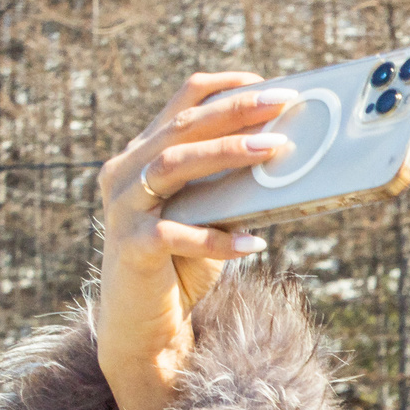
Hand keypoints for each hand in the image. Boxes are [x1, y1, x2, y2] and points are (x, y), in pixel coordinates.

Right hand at [94, 74, 298, 409]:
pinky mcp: (132, 249)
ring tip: (273, 151)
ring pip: (173, 166)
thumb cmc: (183, 266)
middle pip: (180, 128)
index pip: (179, 107)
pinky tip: (255, 243)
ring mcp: (124, 210)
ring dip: (226, 155)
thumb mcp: (212, 218)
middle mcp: (125, 174)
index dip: (221, 90)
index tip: (265, 84)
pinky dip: (217, 239)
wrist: (146, 325)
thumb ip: (233, 190)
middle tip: (282, 105)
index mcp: (142, 157)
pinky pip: (175, 235)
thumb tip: (286, 163)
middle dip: (234, 112)